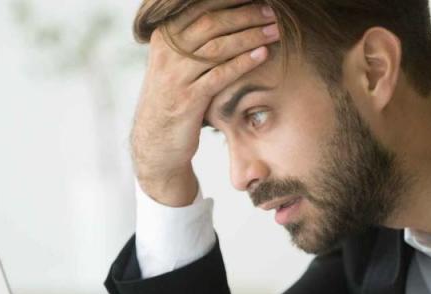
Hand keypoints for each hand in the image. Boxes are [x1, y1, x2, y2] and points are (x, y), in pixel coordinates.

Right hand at [130, 0, 278, 205]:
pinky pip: (220, 75)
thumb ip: (192, 40)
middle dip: (245, 15)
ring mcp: (175, 77)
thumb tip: (226, 15)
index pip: (199, 8)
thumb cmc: (173, 98)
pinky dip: (243, 62)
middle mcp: (166, 53)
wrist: (156, 141)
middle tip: (271, 12)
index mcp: (164, 37)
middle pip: (210, 23)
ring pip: (217, 47)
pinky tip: (263, 55)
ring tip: (274, 31)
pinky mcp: (187, 100)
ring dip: (250, 36)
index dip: (229, 1)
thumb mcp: (174, 64)